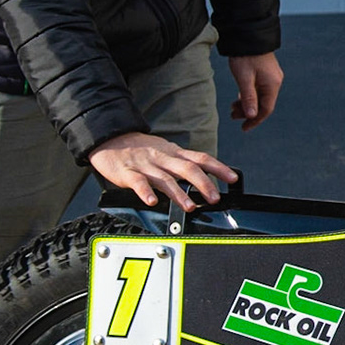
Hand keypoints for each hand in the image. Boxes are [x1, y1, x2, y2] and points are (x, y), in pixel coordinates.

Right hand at [89, 132, 238, 209]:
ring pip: (166, 179)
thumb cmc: (141, 148)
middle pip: (187, 168)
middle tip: (215, 198)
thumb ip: (184, 164)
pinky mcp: (128, 172)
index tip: (233, 178)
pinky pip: (138, 182)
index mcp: (174, 153)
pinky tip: (153, 202)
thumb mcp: (167, 152)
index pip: (201, 158)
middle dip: (204, 183)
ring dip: (180, 193)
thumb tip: (206, 178)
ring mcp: (146, 165)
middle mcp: (163, 158)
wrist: (110, 138)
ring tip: (191, 206)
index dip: (219, 168)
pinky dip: (146, 192)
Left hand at [227, 52, 282, 129]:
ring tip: (233, 107)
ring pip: (260, 96)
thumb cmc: (245, 56)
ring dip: (247, 103)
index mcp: (272, 85)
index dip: (255, 120)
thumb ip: (249, 98)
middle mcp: (274, 82)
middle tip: (232, 116)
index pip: (266, 109)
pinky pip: (259, 89)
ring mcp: (271, 77)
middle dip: (248, 112)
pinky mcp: (265, 72)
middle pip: (263, 103)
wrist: (248, 35)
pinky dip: (249, 95)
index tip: (244, 128)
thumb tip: (252, 116)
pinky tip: (239, 96)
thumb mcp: (244, 78)